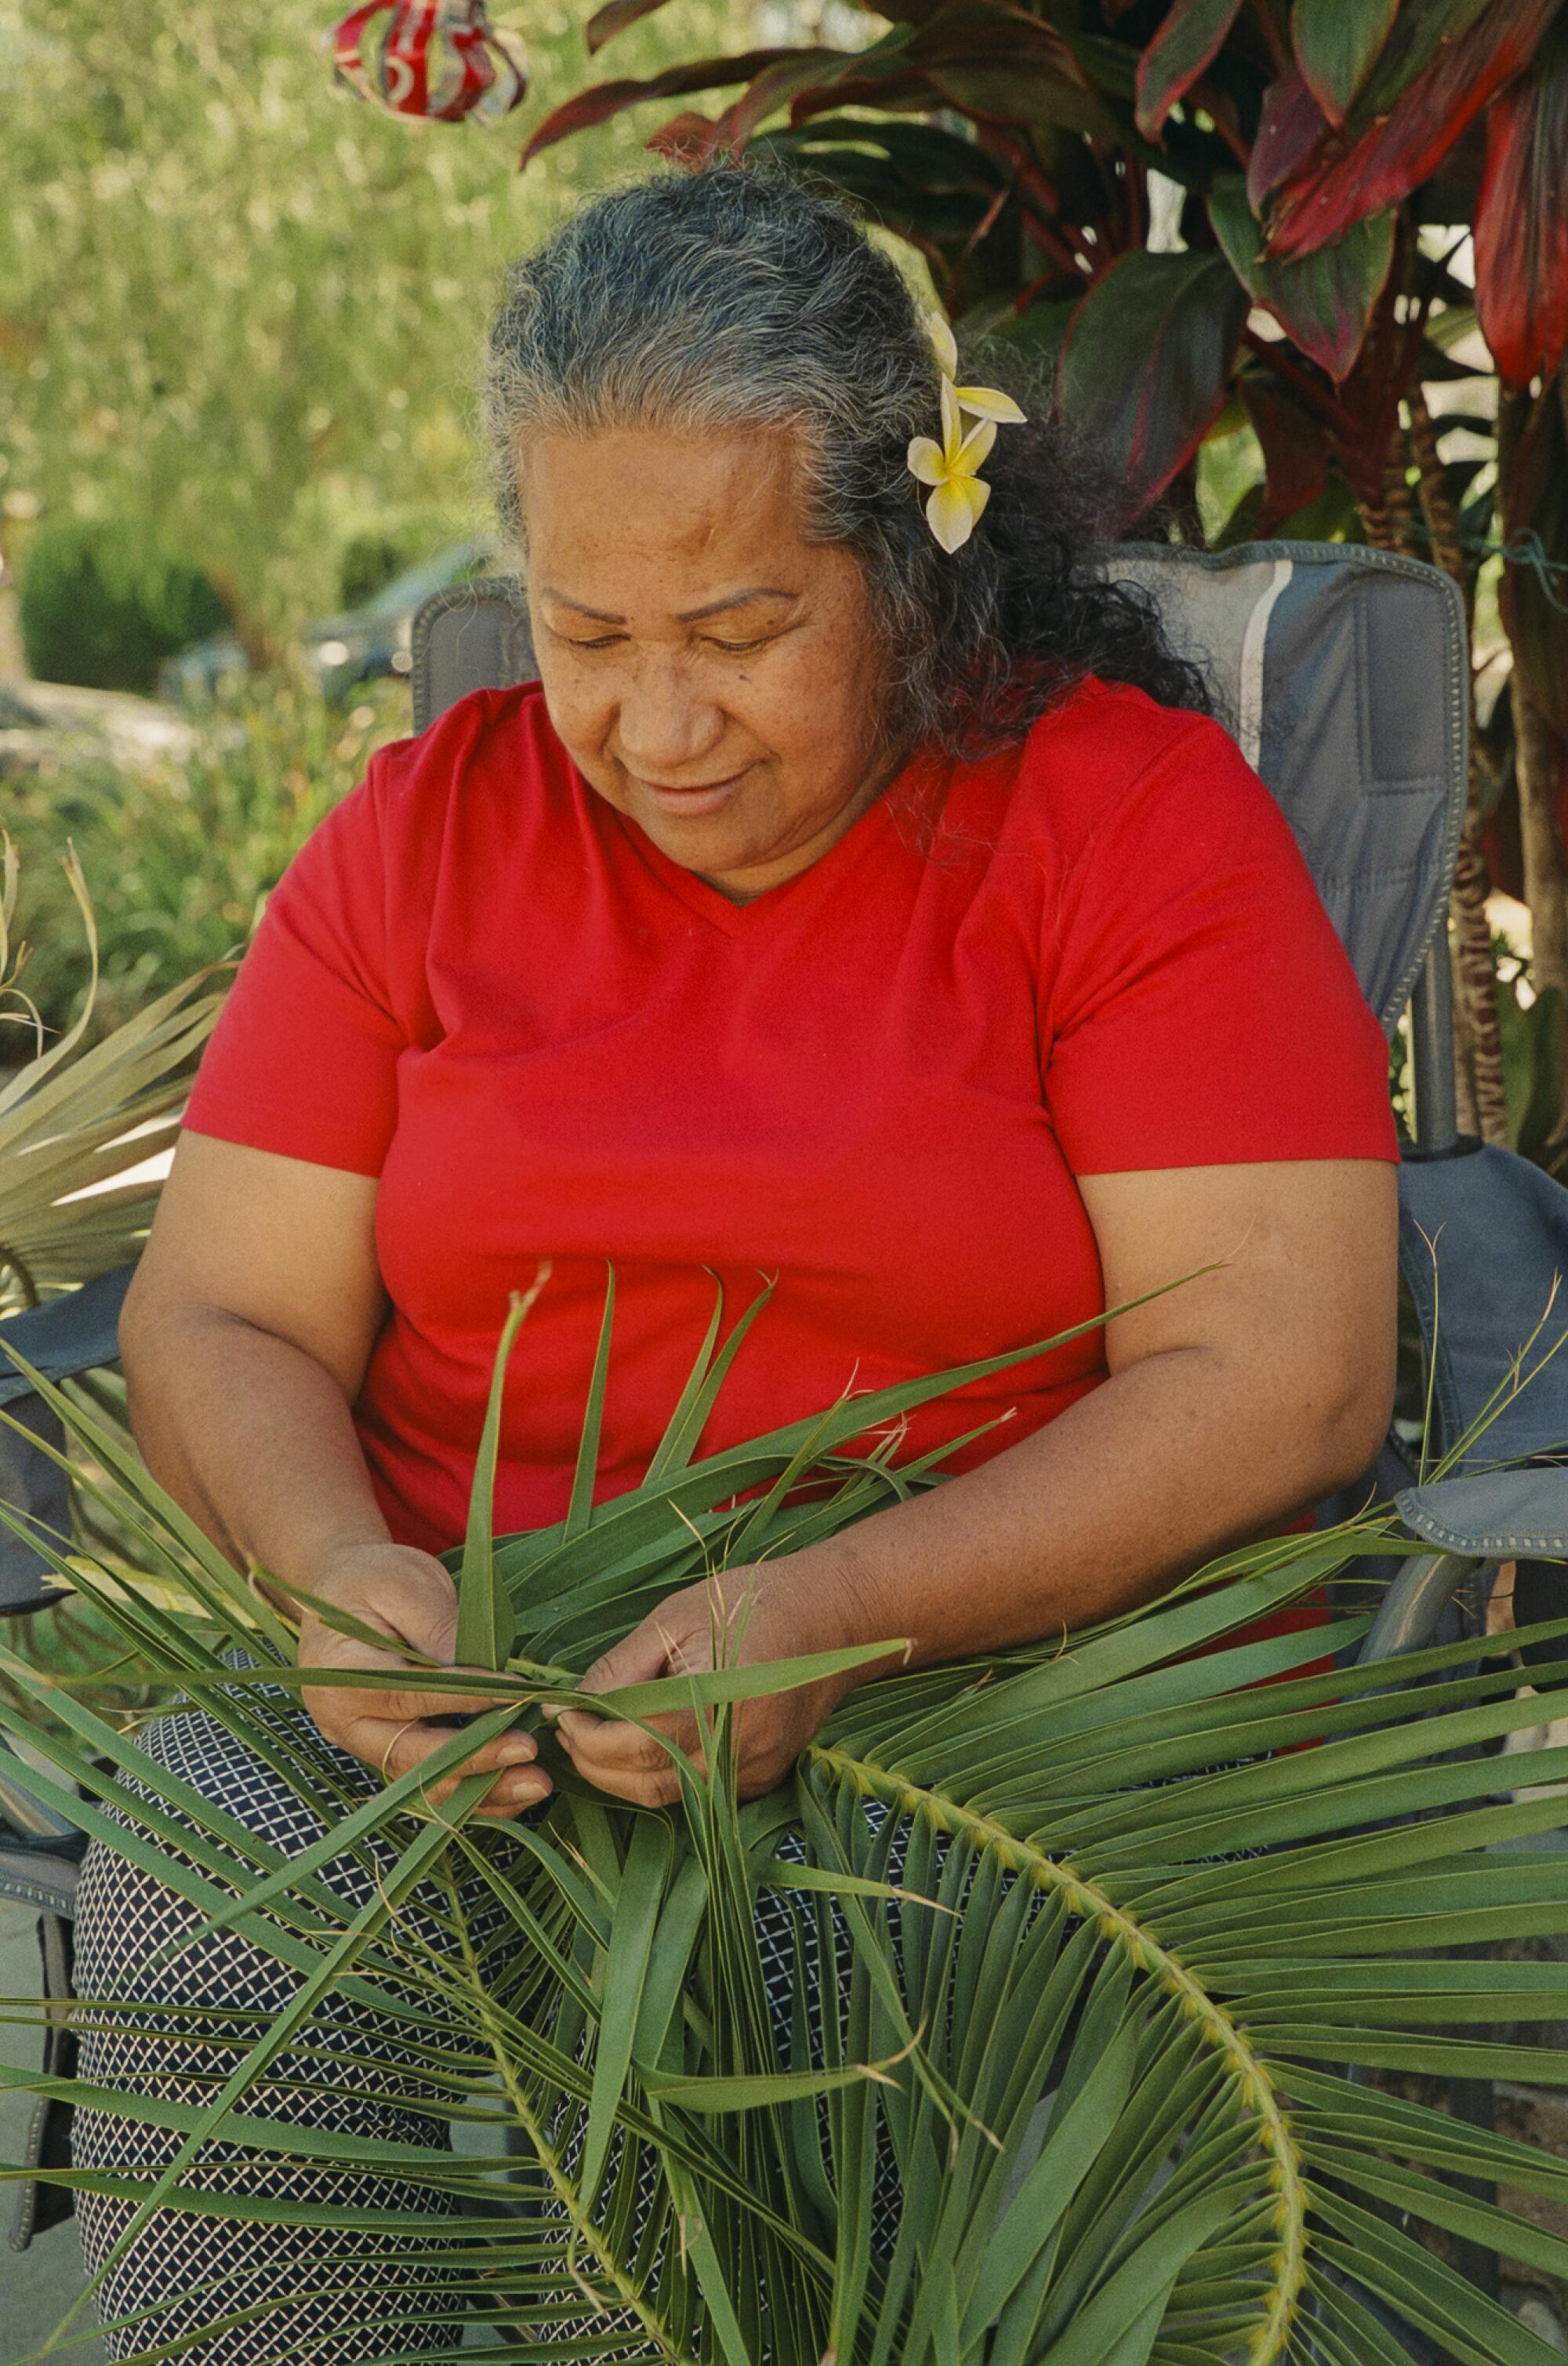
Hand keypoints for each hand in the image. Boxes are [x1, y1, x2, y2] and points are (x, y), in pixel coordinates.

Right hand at [297, 1539, 550, 1818]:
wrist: (340, 1596)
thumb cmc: (374, 1579)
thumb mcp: (405, 1583)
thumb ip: (437, 1626)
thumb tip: (481, 1670)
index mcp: (339, 1674)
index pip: (408, 1695)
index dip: (466, 1698)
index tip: (517, 1693)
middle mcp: (344, 1722)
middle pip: (411, 1755)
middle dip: (476, 1758)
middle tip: (530, 1749)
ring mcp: (363, 1744)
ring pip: (423, 1782)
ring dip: (481, 1788)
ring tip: (535, 1782)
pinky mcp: (386, 1753)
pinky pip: (430, 1784)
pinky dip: (473, 1792)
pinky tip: (515, 1790)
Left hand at [549, 1561, 869, 1808]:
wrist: (831, 1619)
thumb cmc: (750, 1604)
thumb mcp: (674, 1620)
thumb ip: (621, 1669)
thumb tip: (567, 1706)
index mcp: (721, 1696)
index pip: (635, 1744)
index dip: (587, 1736)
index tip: (561, 1714)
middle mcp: (743, 1746)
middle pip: (646, 1782)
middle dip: (595, 1762)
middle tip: (569, 1728)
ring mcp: (756, 1770)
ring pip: (669, 1795)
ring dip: (621, 1774)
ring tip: (596, 1735)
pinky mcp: (762, 1779)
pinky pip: (697, 1791)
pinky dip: (661, 1773)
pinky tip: (644, 1741)